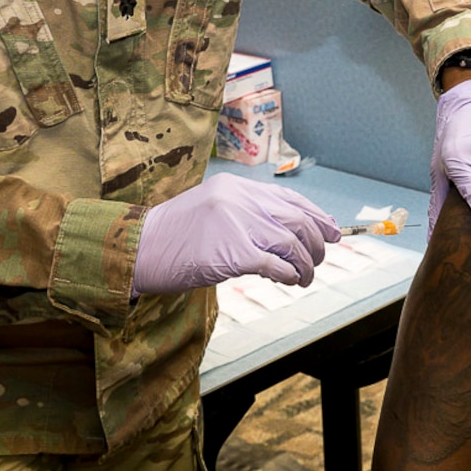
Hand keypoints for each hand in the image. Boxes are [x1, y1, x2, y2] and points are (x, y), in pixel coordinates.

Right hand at [131, 172, 340, 294]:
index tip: (332, 231)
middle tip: (319, 259)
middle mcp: (240, 201)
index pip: (290, 199)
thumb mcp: (211, 211)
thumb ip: (245, 215)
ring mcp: (237, 225)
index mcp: (236, 188)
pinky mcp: (233, 253)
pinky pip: (277, 265)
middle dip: (317, 243)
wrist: (138, 249)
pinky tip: (289, 281)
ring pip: (293, 244)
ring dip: (306, 265)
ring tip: (304, 278)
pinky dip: (290, 275)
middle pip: (298, 220)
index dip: (317, 217)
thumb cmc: (174, 236)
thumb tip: (286, 234)